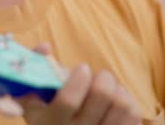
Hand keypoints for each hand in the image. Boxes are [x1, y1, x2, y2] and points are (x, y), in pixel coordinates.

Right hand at [18, 43, 141, 124]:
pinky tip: (115, 104)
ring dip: (117, 90)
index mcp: (50, 123)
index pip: (68, 100)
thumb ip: (34, 67)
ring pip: (122, 104)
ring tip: (107, 91)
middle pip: (102, 96)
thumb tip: (45, 47)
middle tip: (96, 78)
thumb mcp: (31, 95)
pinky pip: (133, 115)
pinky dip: (127, 102)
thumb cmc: (46, 111)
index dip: (79, 78)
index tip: (83, 68)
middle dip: (102, 77)